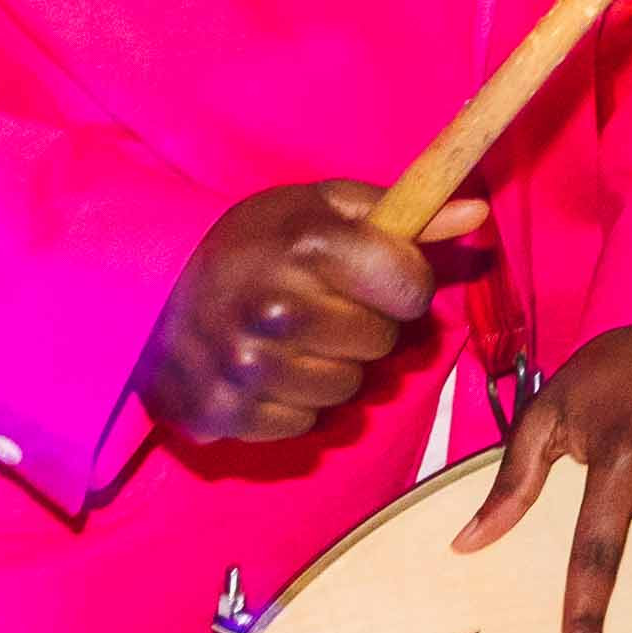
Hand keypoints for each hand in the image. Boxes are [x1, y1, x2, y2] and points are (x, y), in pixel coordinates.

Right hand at [139, 180, 471, 447]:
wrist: (154, 288)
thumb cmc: (258, 243)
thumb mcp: (326, 208)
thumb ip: (405, 213)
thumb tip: (476, 213)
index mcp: (307, 245)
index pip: (411, 288)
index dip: (404, 283)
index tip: (377, 275)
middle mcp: (274, 307)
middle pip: (381, 343)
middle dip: (366, 326)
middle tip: (325, 307)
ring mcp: (244, 365)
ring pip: (346, 391)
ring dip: (332, 368)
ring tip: (295, 339)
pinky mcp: (220, 411)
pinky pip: (302, 424)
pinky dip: (293, 404)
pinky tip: (267, 372)